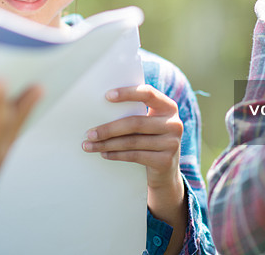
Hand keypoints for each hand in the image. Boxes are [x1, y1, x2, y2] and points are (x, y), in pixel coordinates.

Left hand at [82, 85, 184, 218]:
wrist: (166, 170)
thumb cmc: (150, 138)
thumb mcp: (148, 122)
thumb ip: (135, 112)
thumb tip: (100, 106)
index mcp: (168, 107)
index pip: (148, 94)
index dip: (127, 93)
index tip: (107, 96)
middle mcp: (174, 124)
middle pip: (135, 122)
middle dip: (109, 128)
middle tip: (89, 133)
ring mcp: (172, 144)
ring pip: (132, 141)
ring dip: (107, 144)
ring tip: (90, 145)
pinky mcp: (165, 161)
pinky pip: (135, 156)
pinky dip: (116, 155)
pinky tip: (104, 154)